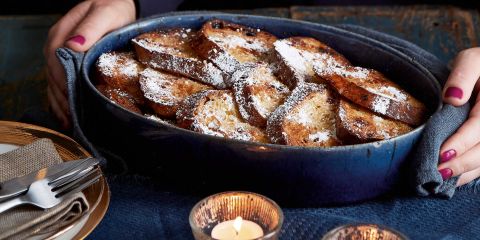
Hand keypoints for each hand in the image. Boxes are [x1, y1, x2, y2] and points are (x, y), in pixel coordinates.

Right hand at [43, 0, 135, 127]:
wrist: (120, 7)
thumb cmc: (114, 9)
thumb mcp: (106, 14)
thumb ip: (91, 28)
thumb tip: (74, 46)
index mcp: (62, 34)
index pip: (56, 61)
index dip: (63, 82)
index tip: (73, 99)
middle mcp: (57, 46)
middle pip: (53, 76)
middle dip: (62, 98)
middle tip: (74, 118)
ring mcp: (61, 55)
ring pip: (54, 82)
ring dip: (60, 104)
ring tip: (71, 123)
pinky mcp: (70, 63)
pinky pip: (60, 83)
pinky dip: (62, 100)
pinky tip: (67, 116)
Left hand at [437, 47, 479, 185]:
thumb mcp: (473, 60)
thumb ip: (463, 75)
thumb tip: (453, 99)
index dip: (462, 142)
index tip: (442, 154)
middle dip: (462, 163)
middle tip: (437, 173)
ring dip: (466, 172)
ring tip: (442, 180)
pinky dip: (472, 172)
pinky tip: (454, 178)